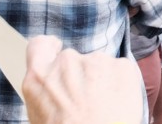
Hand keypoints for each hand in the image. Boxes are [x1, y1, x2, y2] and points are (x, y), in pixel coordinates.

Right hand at [22, 35, 143, 123]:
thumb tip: (54, 87)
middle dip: (80, 76)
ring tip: (102, 108)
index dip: (50, 48)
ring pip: (99, 66)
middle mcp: (66, 62)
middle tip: (86, 102)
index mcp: (39, 78)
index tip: (56, 51)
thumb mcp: (40, 116)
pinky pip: (120, 71)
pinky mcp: (122, 66)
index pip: (40, 45)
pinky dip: (121, 84)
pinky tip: (117, 105)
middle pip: (73, 61)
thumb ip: (46, 91)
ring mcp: (96, 61)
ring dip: (101, 81)